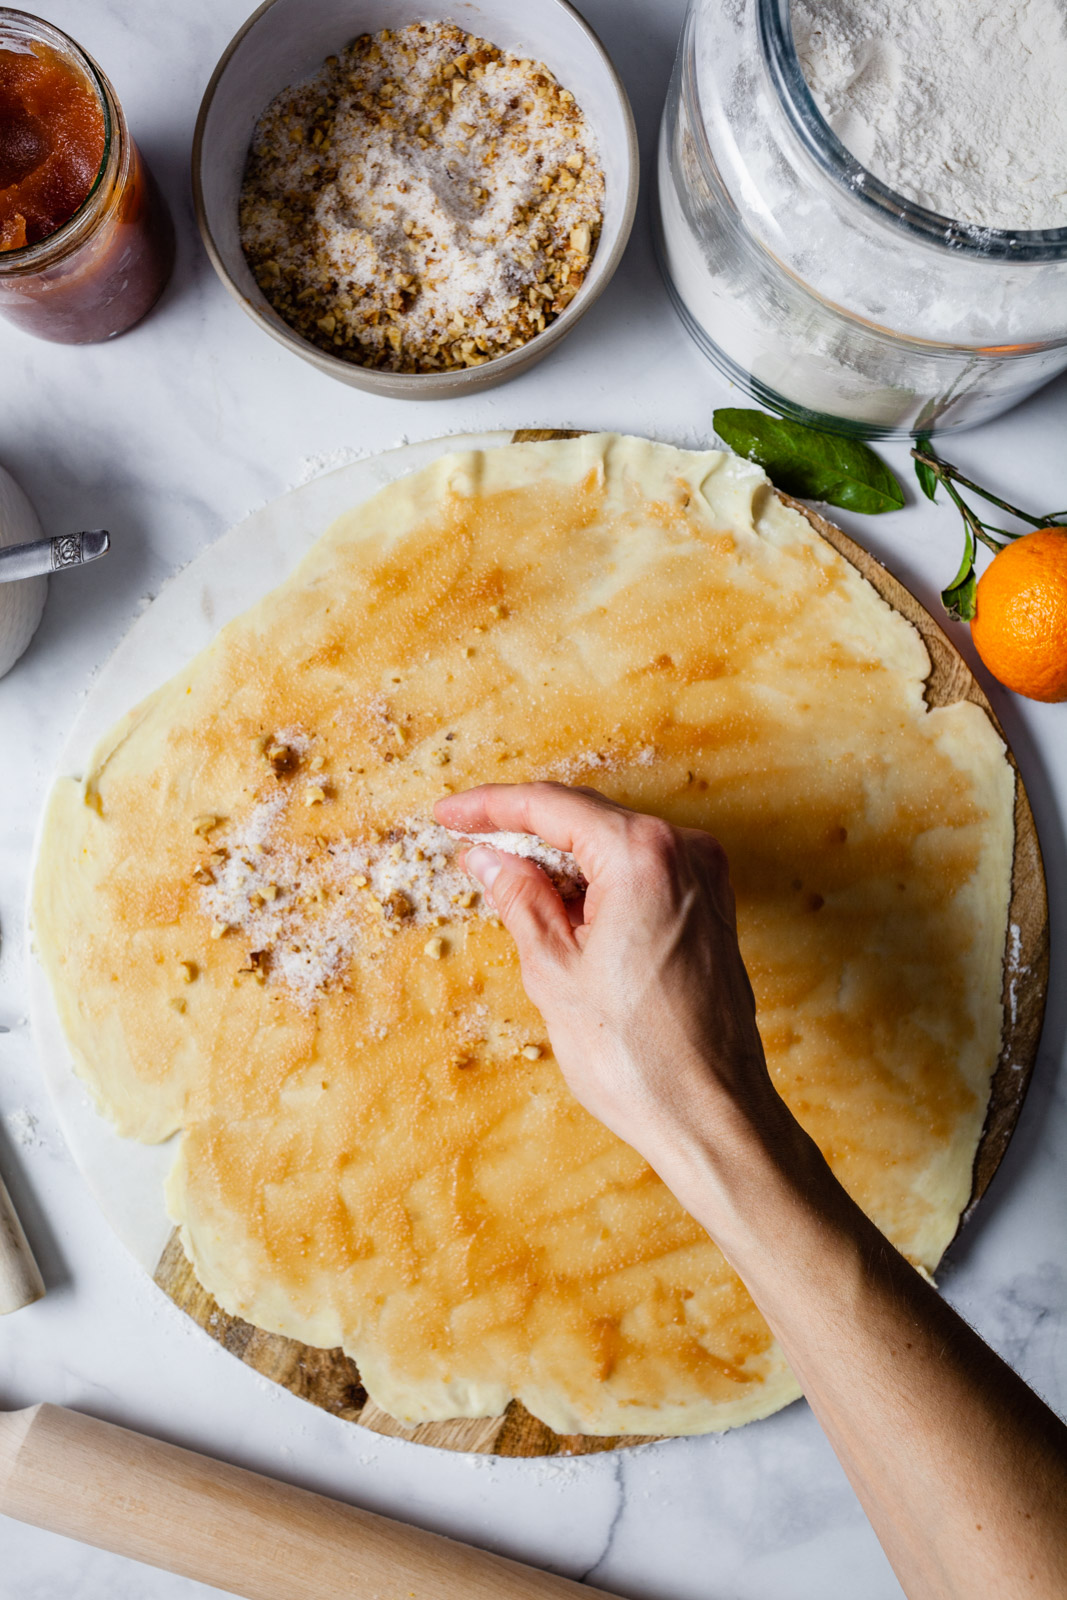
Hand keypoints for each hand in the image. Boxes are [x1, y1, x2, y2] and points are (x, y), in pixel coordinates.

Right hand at [433, 782, 800, 1217]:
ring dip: (560, 858)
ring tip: (506, 884)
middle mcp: (684, 851)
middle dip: (524, 830)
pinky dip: (597, 880)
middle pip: (587, 817)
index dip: (491, 807)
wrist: (711, 1113)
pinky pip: (643, 871)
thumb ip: (519, 897)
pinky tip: (560, 905)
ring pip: (614, 844)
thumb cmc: (636, 1055)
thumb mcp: (553, 969)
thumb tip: (488, 858)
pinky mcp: (711, 908)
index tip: (449, 814)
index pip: (552, 806)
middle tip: (467, 845)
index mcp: (642, 855)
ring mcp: (705, 878)